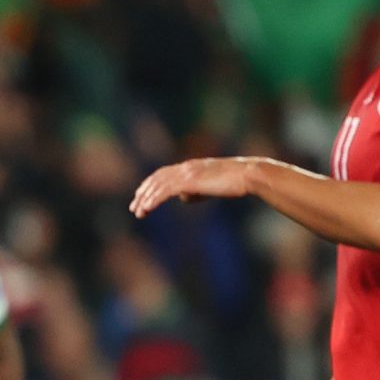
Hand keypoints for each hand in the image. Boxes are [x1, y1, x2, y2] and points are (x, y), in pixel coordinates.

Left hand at [130, 157, 255, 217]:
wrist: (246, 175)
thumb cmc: (234, 182)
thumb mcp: (210, 187)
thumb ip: (195, 191)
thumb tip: (182, 198)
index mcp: (189, 167)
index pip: (163, 174)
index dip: (150, 185)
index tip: (141, 197)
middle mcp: (185, 167)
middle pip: (157, 178)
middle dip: (143, 193)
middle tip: (134, 207)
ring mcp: (187, 173)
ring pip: (159, 185)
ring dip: (146, 199)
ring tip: (138, 212)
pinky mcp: (190, 181)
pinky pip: (166, 191)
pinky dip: (154, 200)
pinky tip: (147, 209)